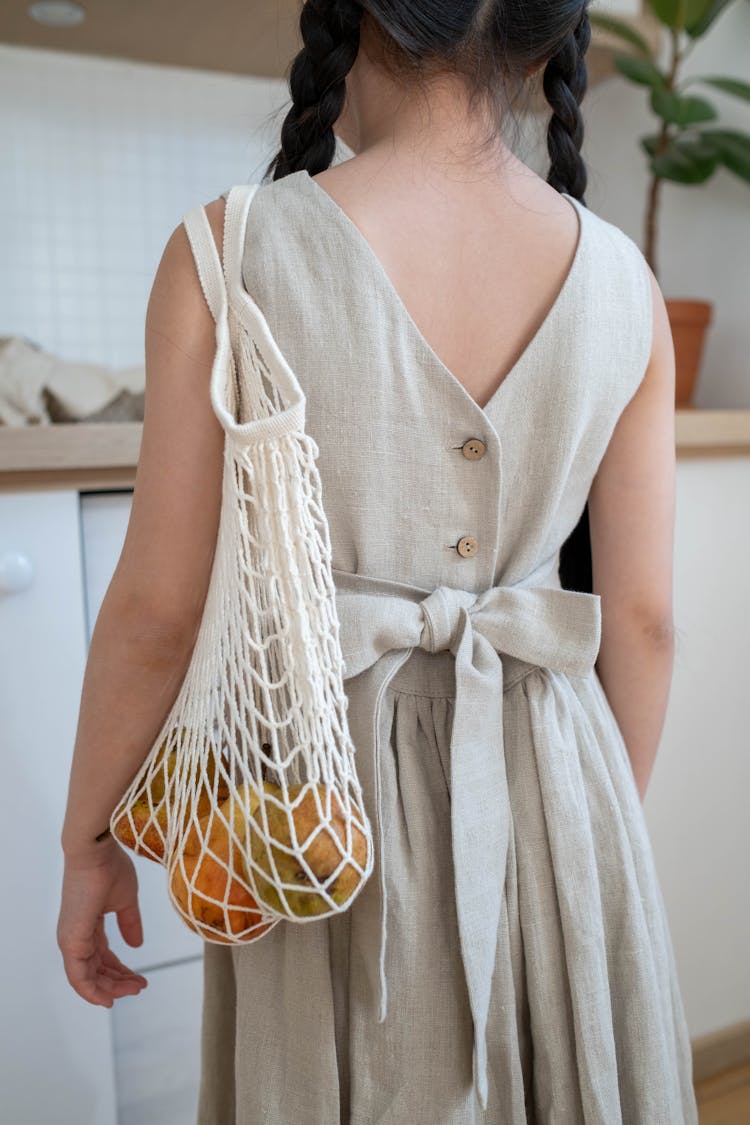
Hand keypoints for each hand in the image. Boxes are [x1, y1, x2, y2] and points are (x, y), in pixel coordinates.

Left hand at [57, 839, 148, 1007]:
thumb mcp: (126, 900)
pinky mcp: (72, 941)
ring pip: (88, 978)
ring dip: (111, 988)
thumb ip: (130, 923)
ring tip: (135, 989)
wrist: (96, 850)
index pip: (102, 957)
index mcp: (87, 926)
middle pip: (96, 970)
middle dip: (119, 982)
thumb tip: (137, 945)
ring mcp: (71, 940)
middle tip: (140, 986)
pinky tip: (109, 999)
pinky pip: (79, 977)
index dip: (120, 971)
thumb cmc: (109, 866)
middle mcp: (76, 936)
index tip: (140, 979)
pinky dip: (93, 992)